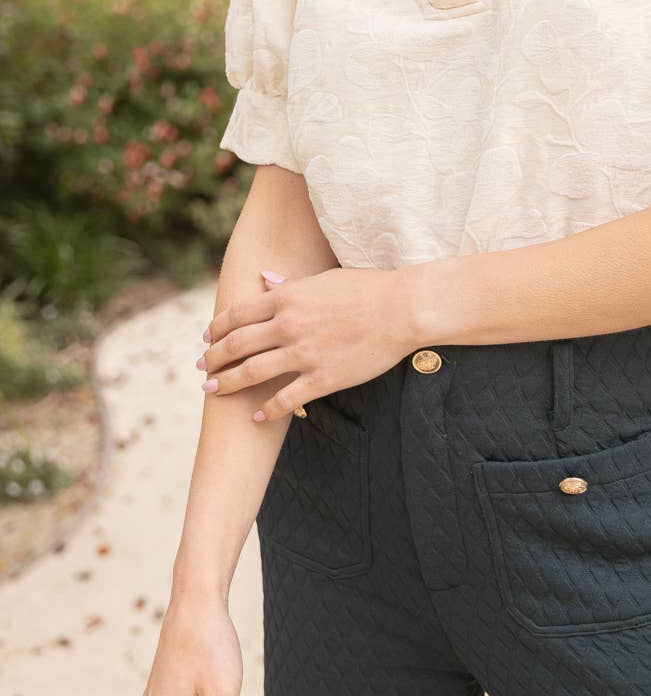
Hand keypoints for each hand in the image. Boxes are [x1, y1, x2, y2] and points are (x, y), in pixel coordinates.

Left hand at [199, 265, 419, 421]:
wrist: (402, 310)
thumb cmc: (367, 289)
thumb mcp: (324, 279)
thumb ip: (291, 284)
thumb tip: (265, 280)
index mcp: (288, 297)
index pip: (238, 314)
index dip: (217, 328)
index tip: (207, 338)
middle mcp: (289, 325)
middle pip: (237, 344)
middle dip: (214, 357)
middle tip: (202, 368)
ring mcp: (304, 353)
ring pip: (252, 372)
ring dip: (227, 383)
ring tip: (212, 391)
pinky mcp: (322, 378)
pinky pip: (285, 399)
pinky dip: (266, 410)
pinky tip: (256, 416)